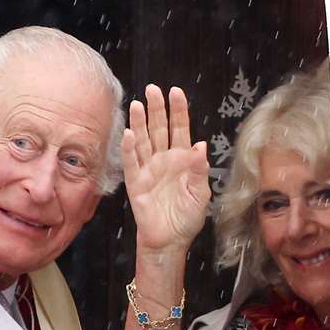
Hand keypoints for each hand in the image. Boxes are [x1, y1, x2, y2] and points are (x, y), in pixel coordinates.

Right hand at [122, 85, 209, 257]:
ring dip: (140, 123)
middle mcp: (164, 160)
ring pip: (143, 141)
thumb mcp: (200, 194)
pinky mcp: (136, 183)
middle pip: (159, 129)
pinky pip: (131, 162)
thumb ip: (199, 170)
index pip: (180, 129)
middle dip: (157, 108)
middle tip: (153, 89)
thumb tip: (200, 145)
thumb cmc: (186, 218)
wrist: (170, 241)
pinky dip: (129, 148)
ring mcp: (148, 169)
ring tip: (137, 104)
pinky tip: (129, 133)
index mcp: (182, 160)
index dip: (178, 111)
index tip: (176, 92)